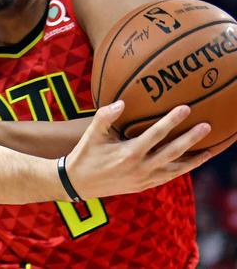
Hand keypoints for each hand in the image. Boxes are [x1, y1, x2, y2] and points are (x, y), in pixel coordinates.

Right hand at [65, 100, 212, 198]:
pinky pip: (168, 177)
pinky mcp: (144, 186)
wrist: (78, 183)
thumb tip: (122, 102)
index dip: (172, 120)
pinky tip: (189, 163)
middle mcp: (141, 167)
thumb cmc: (85, 155)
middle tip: (207, 126)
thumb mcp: (92, 134)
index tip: (185, 108)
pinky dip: (181, 170)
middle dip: (191, 139)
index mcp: (129, 153)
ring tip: (210, 151)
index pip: (157, 134)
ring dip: (193, 160)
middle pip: (173, 152)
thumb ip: (105, 116)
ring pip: (175, 170)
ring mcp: (144, 179)